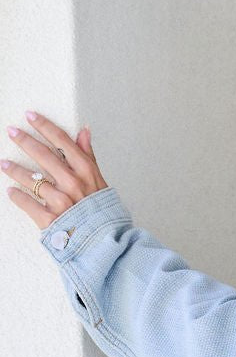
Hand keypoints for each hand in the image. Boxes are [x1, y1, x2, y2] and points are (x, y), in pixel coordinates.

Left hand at [3, 112, 107, 228]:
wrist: (103, 240)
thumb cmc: (101, 210)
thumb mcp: (98, 179)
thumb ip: (88, 155)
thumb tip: (84, 131)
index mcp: (85, 171)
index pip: (62, 141)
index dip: (44, 126)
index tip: (30, 116)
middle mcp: (72, 183)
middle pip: (43, 154)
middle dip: (24, 140)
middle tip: (11, 131)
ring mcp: (60, 201)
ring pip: (31, 179)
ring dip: (14, 170)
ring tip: (4, 164)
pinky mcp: (50, 219)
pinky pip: (28, 203)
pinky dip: (17, 196)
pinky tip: (10, 191)